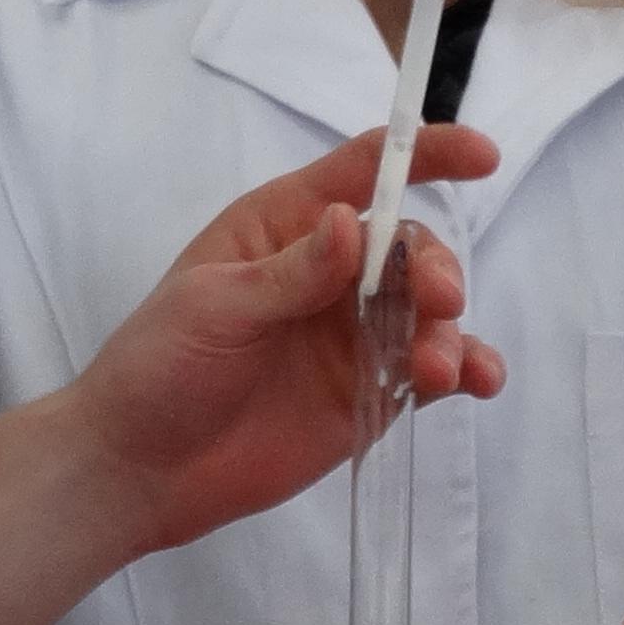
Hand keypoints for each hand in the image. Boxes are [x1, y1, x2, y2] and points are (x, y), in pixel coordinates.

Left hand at [63, 127, 510, 554]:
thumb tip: (352, 223)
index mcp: (285, 227)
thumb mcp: (213, 308)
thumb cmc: (159, 366)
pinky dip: (465, 369)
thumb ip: (289, 274)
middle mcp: (329, 273)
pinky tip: (478, 382)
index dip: (424, 155)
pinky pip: (432, 370)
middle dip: (434, 266)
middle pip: (408, 246)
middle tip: (437, 300)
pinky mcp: (371, 393)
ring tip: (439, 369)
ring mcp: (354, 335)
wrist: (142, 469)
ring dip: (449, 329)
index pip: (363, 172)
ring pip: (427, 311)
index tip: (482, 156)